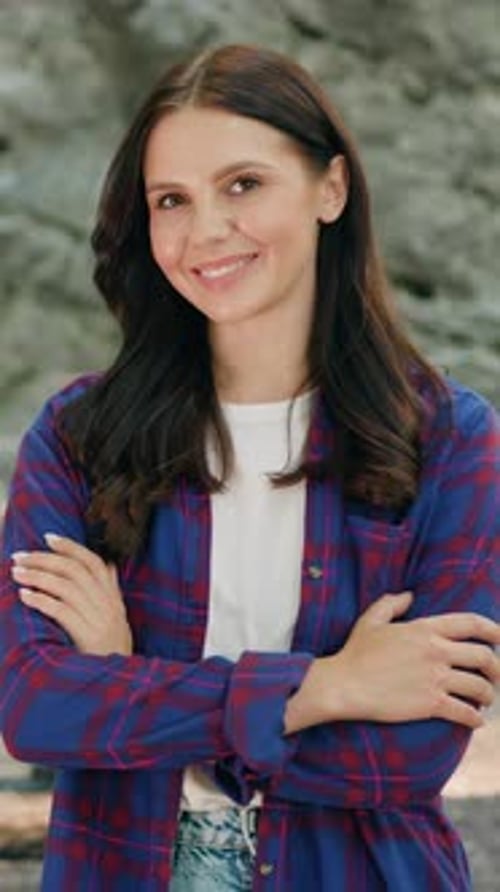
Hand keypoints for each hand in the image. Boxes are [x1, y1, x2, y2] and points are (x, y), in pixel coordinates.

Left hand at [11, 533, 132, 656]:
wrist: (119, 684)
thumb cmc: (111, 652)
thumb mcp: (117, 619)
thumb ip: (111, 592)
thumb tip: (108, 565)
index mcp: (113, 598)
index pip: (93, 562)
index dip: (71, 547)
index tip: (48, 537)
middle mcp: (108, 605)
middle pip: (74, 571)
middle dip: (44, 559)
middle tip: (19, 556)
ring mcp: (99, 620)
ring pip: (65, 587)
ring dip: (38, 576)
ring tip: (16, 573)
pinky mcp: (88, 636)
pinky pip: (61, 611)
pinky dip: (41, 600)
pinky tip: (24, 595)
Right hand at [285, 592, 499, 733]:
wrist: (344, 684)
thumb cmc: (355, 652)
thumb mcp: (371, 620)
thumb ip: (391, 603)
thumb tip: (409, 595)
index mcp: (425, 629)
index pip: (471, 624)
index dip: (492, 629)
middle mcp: (436, 652)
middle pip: (483, 657)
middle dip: (496, 667)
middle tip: (496, 675)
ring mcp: (435, 678)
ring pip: (479, 687)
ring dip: (488, 695)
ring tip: (485, 700)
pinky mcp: (431, 704)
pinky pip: (465, 712)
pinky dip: (475, 718)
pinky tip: (475, 721)